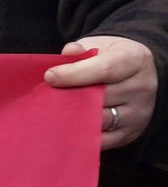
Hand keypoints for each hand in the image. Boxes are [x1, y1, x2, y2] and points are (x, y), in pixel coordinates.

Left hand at [48, 35, 157, 150]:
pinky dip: (80, 135)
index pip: (106, 69)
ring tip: (51, 113)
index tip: (49, 77)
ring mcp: (138, 113)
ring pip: (99, 120)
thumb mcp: (101, 45)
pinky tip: (63, 128)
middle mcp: (142, 87)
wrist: (135, 76)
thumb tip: (68, 52)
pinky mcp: (129, 133)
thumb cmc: (110, 59)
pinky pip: (100, 140)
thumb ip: (83, 49)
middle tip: (45, 98)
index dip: (75, 74)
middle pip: (100, 97)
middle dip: (70, 97)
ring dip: (73, 118)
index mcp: (135, 60)